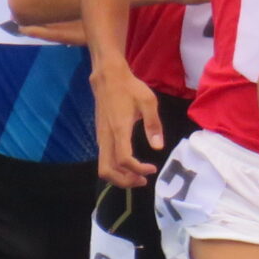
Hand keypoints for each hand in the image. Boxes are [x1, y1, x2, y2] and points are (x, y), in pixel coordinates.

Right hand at [94, 64, 162, 187]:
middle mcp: (106, 137)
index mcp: (119, 129)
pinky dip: (116, 168)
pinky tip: (130, 165)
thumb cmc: (129, 88)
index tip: (152, 168)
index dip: (138, 169)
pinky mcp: (100, 136)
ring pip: (103, 167)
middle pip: (107, 171)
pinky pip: (104, 159)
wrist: (108, 77)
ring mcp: (101, 137)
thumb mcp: (148, 101)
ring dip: (119, 177)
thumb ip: (153, 124)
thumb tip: (158, 146)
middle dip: (124, 181)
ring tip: (137, 176)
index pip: (124, 160)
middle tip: (142, 180)